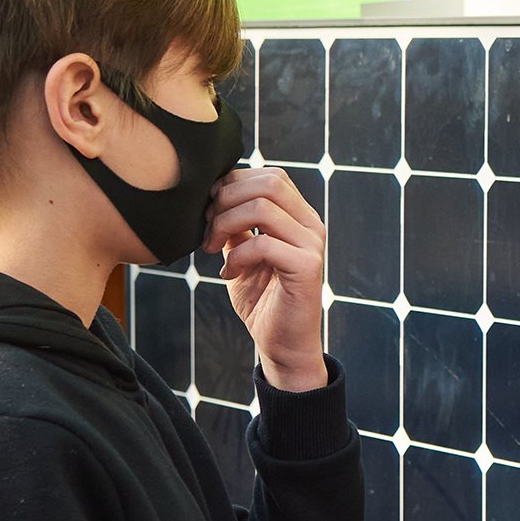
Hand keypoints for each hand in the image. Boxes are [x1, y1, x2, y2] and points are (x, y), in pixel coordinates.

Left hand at [203, 166, 327, 391]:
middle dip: (227, 199)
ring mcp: (312, 245)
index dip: (234, 184)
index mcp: (299, 217)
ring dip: (225, 224)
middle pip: (269, 183)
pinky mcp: (306, 268)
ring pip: (263, 208)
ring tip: (211, 248)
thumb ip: (235, 227)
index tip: (209, 211)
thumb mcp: (240, 254)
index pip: (271, 176)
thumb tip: (214, 197)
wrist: (282, 344)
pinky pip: (263, 244)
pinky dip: (236, 256)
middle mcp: (311, 225)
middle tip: (207, 228)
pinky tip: (226, 274)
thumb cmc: (262, 300)